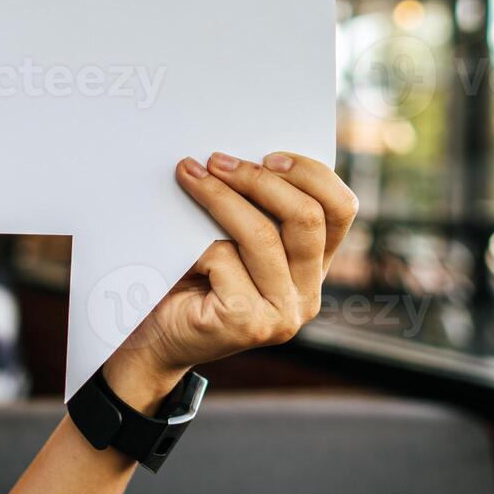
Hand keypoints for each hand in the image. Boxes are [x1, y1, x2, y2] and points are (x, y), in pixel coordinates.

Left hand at [104, 152, 357, 412]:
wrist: (153, 338)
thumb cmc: (190, 278)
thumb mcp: (233, 237)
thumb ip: (255, 209)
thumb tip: (242, 155)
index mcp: (313, 268)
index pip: (340, 210)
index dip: (311, 174)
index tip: (268, 155)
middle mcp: (307, 295)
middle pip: (306, 218)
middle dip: (258, 179)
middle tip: (215, 160)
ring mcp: (282, 315)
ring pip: (262, 235)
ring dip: (220, 197)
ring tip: (188, 176)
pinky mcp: (249, 325)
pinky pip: (225, 260)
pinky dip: (195, 244)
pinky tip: (178, 250)